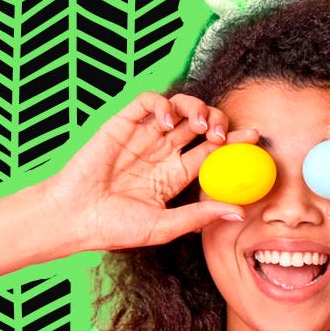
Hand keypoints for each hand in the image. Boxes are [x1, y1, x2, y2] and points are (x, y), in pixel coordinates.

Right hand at [43, 92, 256, 249]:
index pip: (212, 153)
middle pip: (201, 126)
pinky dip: (164, 104)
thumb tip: (239, 213)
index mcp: (174, 176)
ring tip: (201, 124)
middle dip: (219, 122)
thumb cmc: (114, 228)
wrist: (74, 217)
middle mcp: (162, 153)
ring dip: (197, 108)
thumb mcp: (163, 226)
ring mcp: (143, 137)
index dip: (234, 143)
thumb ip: (199, 216)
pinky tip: (169, 121)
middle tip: (223, 134)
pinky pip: (149, 102)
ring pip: (180, 108)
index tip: (255, 138)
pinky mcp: (123, 124)